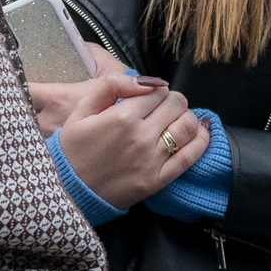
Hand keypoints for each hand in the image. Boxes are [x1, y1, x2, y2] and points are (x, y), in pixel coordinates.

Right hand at [50, 62, 206, 208]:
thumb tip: (145, 81)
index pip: (157, 91)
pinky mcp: (159, 179)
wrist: (69, 189)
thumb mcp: (81, 110)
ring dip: (187, 116)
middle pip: (176, 105)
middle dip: (172, 100)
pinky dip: (201, 140)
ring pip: (188, 126)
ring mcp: (153, 159)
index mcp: (122, 116)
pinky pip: (191, 156)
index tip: (148, 96)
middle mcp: (141, 136)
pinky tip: (200, 132)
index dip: (155, 89)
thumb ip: (111, 87)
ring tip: (176, 118)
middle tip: (163, 106)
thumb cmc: (73, 148)